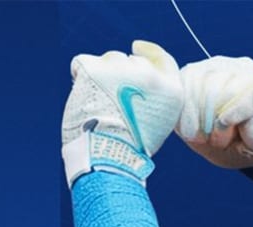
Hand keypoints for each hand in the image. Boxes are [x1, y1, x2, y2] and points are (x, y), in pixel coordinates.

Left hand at [61, 40, 183, 184]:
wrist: (109, 153)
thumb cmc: (133, 144)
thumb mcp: (160, 122)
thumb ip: (156, 97)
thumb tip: (140, 82)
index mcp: (171, 89)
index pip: (162, 59)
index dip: (149, 51)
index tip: (137, 48)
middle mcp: (150, 75)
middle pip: (133, 60)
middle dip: (122, 73)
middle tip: (114, 96)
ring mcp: (122, 70)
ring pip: (109, 60)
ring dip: (103, 74)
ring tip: (100, 100)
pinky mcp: (95, 69)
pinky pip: (83, 62)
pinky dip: (81, 74)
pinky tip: (85, 93)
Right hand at [176, 56, 252, 168]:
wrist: (228, 136)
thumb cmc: (250, 142)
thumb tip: (250, 126)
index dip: (241, 111)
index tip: (226, 129)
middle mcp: (247, 69)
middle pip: (229, 89)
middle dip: (219, 121)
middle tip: (218, 142)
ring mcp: (219, 66)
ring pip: (204, 85)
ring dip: (200, 118)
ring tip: (206, 137)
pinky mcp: (194, 71)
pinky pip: (184, 85)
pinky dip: (184, 111)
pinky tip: (190, 129)